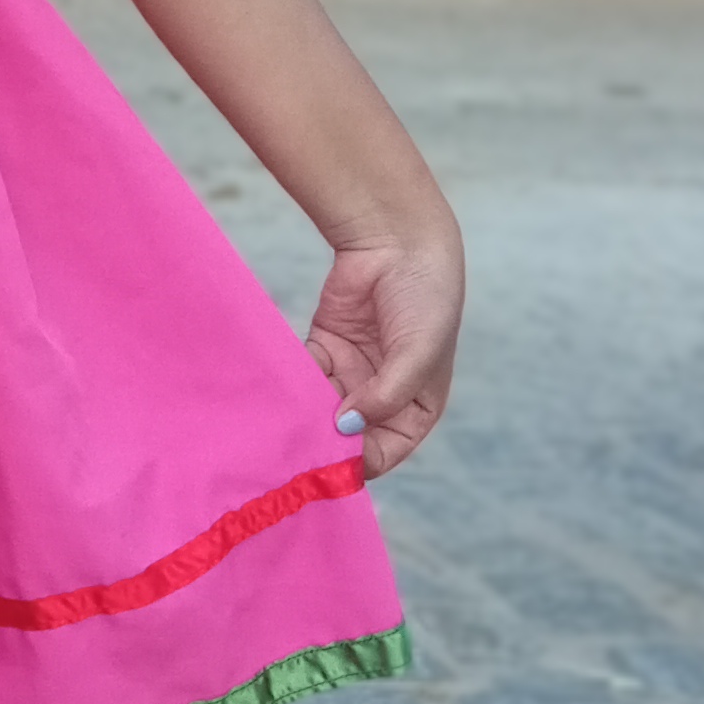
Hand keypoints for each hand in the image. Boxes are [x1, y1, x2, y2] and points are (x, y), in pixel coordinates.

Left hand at [302, 227, 462, 479]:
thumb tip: (347, 428)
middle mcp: (383, 396)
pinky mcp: (326, 347)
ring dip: (304, 416)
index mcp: (417, 406)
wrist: (399, 240)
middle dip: (324, 443)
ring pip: (322, 409)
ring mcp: (353, 372)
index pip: (387, 451)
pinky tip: (278, 393)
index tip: (330, 464)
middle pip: (348, 436)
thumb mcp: (418, 353)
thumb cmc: (426, 299)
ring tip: (281, 423)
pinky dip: (292, 386)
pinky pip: (304, 377)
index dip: (360, 461)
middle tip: (294, 449)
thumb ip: (386, 395)